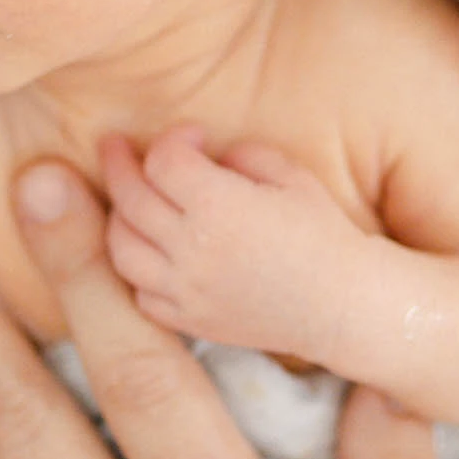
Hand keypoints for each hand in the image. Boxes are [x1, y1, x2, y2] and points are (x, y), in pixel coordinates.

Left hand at [101, 125, 368, 367]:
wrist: (343, 306)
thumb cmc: (323, 234)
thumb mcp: (291, 176)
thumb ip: (241, 154)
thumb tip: (204, 154)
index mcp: (220, 208)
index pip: (163, 162)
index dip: (173, 139)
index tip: (194, 137)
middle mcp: (194, 250)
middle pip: (130, 198)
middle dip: (118, 164)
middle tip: (115, 147)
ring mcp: (187, 291)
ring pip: (121, 248)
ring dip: (118, 217)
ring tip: (127, 199)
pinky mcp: (190, 321)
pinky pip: (140, 293)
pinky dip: (136, 268)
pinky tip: (149, 249)